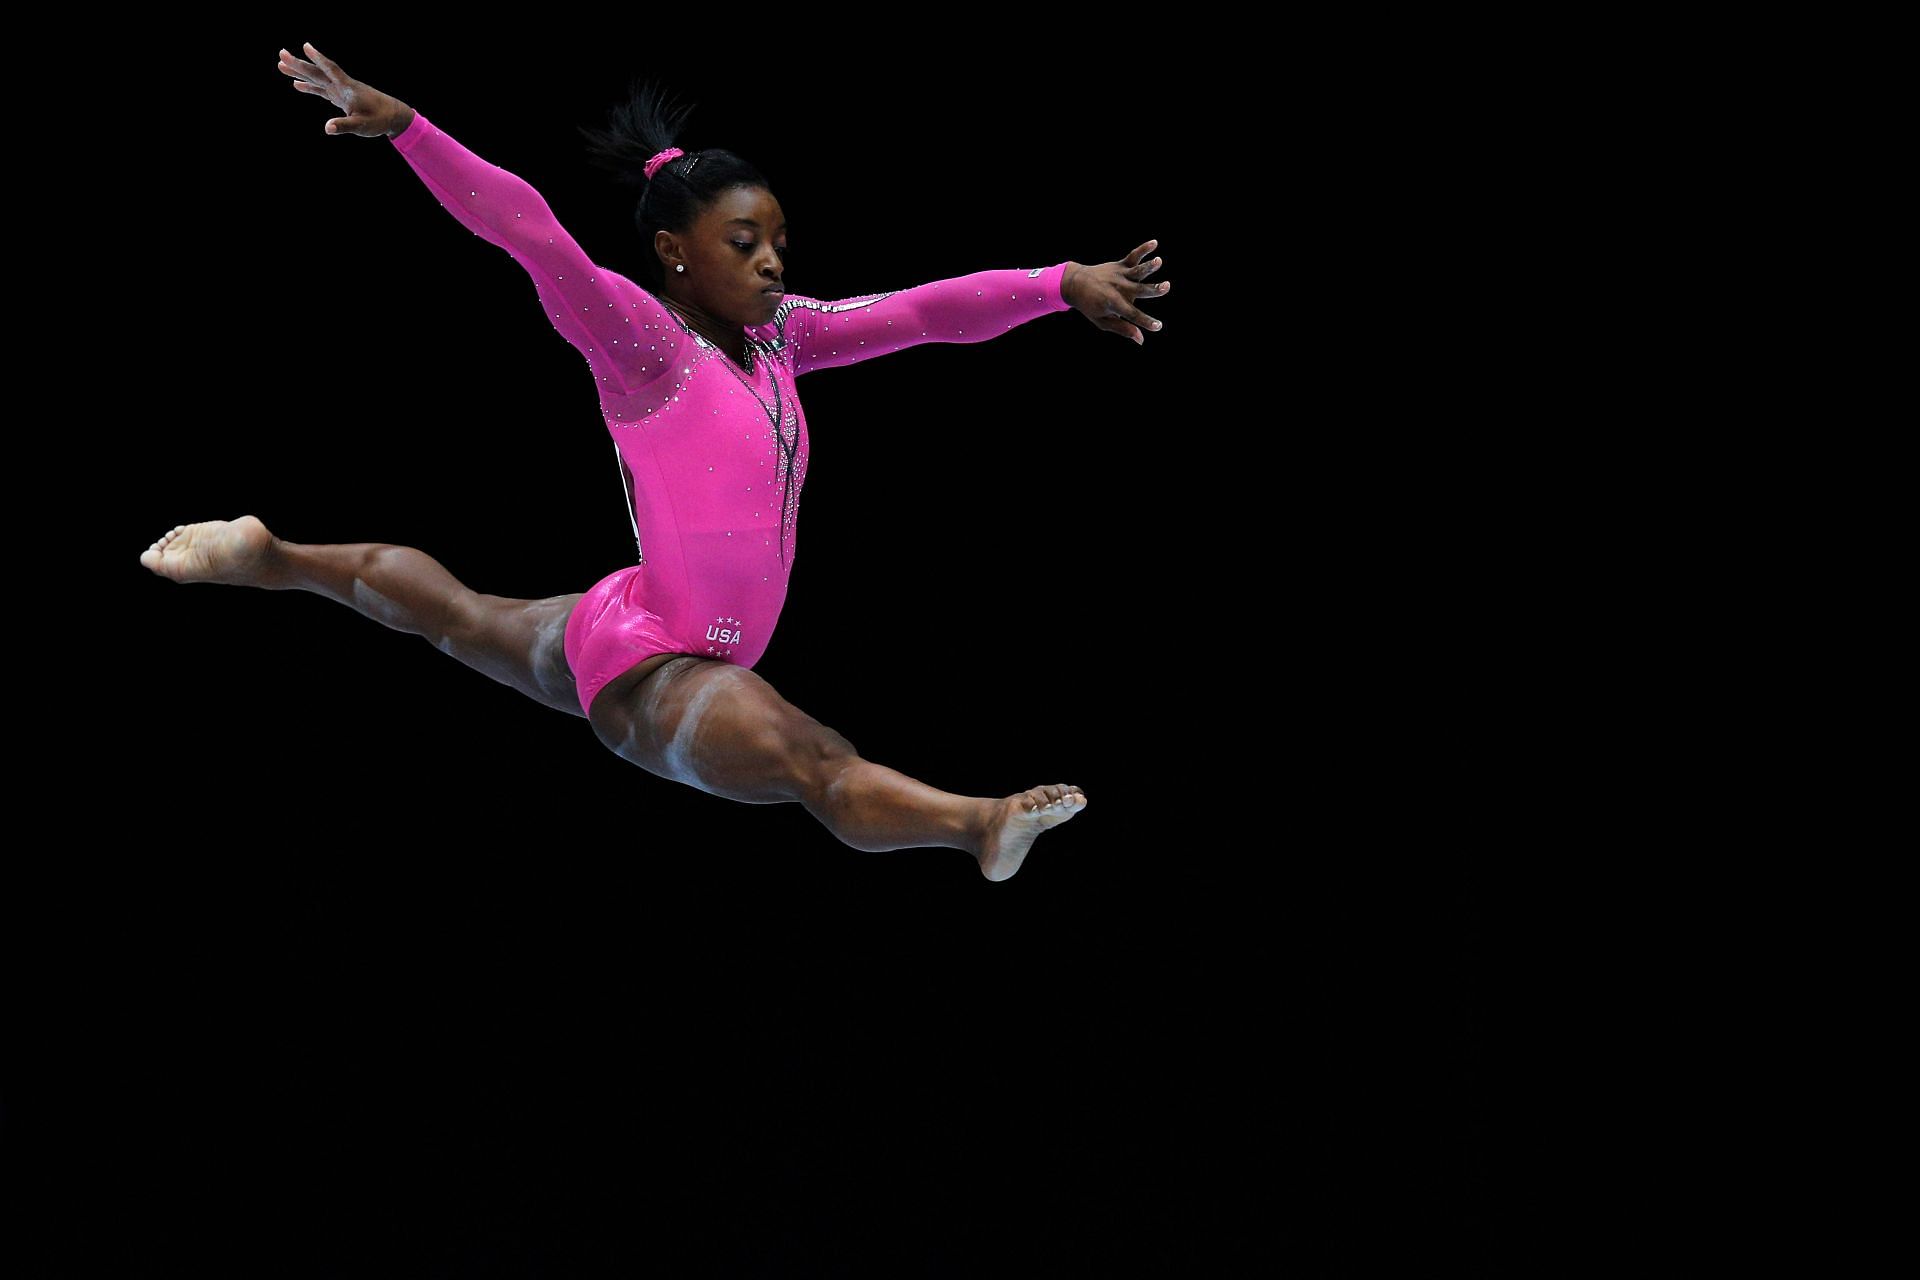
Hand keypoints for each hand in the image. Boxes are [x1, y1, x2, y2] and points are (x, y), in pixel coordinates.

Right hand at [276, 42, 410, 137]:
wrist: (393, 117)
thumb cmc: (380, 120)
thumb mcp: (362, 126)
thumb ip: (344, 126)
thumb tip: (327, 128)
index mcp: (347, 89)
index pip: (330, 70)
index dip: (319, 59)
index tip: (305, 46)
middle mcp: (342, 86)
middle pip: (318, 72)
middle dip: (299, 64)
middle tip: (281, 54)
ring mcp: (340, 91)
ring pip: (317, 79)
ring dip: (300, 73)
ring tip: (281, 66)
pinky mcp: (341, 98)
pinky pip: (322, 90)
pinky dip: (310, 87)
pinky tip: (297, 85)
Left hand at [1063, 240, 1170, 345]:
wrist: (1075, 283)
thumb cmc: (1090, 306)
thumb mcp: (1103, 321)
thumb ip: (1123, 329)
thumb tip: (1142, 340)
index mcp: (1114, 304)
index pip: (1133, 315)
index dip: (1146, 322)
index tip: (1158, 326)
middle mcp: (1118, 288)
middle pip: (1140, 290)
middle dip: (1153, 290)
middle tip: (1166, 286)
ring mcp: (1120, 275)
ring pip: (1137, 270)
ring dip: (1149, 266)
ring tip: (1159, 261)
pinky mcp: (1120, 265)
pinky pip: (1133, 256)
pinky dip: (1143, 249)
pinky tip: (1155, 243)